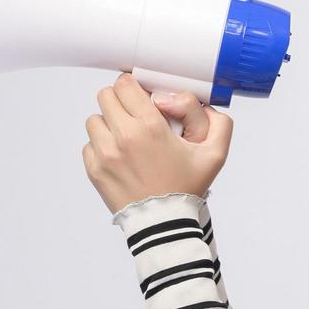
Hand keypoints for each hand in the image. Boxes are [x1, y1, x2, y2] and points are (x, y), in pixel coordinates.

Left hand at [83, 73, 232, 213]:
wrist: (165, 224)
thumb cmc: (187, 188)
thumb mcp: (215, 155)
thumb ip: (219, 124)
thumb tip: (205, 105)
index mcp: (150, 127)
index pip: (125, 84)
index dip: (134, 87)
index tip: (142, 98)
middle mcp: (123, 137)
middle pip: (105, 95)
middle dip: (120, 101)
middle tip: (134, 115)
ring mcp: (105, 154)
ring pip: (94, 119)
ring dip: (108, 124)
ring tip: (126, 138)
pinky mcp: (95, 169)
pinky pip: (89, 144)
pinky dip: (101, 146)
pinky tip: (119, 157)